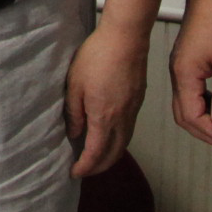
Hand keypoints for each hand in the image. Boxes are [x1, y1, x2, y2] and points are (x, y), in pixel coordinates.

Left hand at [66, 19, 149, 177]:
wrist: (125, 38)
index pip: (95, 153)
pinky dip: (119, 141)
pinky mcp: (138, 101)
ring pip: (124, 143)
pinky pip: (129, 130)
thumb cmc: (97, 56)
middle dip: (99, 168)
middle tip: (85, 171)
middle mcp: (122, 119)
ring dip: (111, 156)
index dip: (85, 167)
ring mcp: (133, 110)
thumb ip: (74, 113)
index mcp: (104, 117)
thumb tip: (74, 133)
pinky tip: (110, 136)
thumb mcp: (74, 85)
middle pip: (113, 154)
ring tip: (96, 158)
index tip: (74, 172)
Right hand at [169, 0, 211, 150]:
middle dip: (204, 132)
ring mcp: (179, 68)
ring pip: (184, 105)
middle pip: (183, 115)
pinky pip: (188, 93)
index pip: (192, 116)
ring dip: (202, 120)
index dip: (211, 133)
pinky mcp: (185, 63)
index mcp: (184, 75)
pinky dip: (201, 106)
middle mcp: (177, 74)